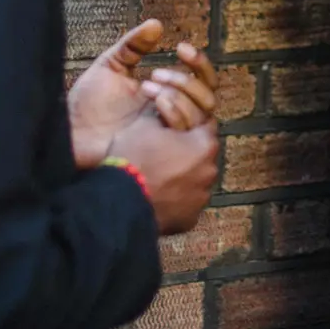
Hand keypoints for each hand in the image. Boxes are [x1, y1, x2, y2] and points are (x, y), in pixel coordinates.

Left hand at [69, 19, 219, 168]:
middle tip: (155, 74)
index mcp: (166, 95)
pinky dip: (174, 113)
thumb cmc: (87, 103)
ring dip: (179, 95)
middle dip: (186, 81)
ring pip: (201, 115)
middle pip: (208, 97)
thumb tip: (157, 24)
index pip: (202, 80)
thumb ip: (133, 45)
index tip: (181, 48)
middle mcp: (173, 115)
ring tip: (146, 87)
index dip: (199, 62)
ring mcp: (170, 134)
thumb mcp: (111, 65)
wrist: (71, 134)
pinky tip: (150, 106)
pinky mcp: (163, 151)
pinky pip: (186, 134)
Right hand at [108, 112, 218, 234]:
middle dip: (188, 152)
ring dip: (183, 178)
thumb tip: (165, 108)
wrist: (120, 201)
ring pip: (195, 181)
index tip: (175, 126)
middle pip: (203, 155)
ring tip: (158, 177)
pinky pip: (186, 205)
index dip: (190, 123)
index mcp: (204, 144)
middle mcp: (210, 171)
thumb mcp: (145, 123)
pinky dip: (176, 201)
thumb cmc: (134, 156)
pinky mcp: (190, 220)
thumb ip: (163, 114)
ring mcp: (201, 199)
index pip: (206, 125)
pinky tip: (157, 196)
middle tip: (164, 152)